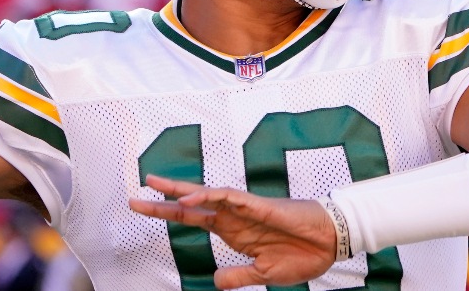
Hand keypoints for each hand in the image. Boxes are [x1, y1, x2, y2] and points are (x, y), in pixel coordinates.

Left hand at [129, 174, 334, 288]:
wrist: (329, 245)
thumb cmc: (301, 255)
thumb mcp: (263, 274)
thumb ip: (238, 276)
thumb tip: (214, 281)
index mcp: (232, 232)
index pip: (192, 220)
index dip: (167, 213)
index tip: (142, 208)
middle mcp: (233, 217)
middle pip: (192, 203)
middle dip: (165, 196)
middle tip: (139, 189)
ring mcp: (244, 210)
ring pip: (207, 194)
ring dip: (182, 190)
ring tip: (156, 186)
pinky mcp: (258, 206)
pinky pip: (230, 197)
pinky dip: (210, 196)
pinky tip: (192, 198)